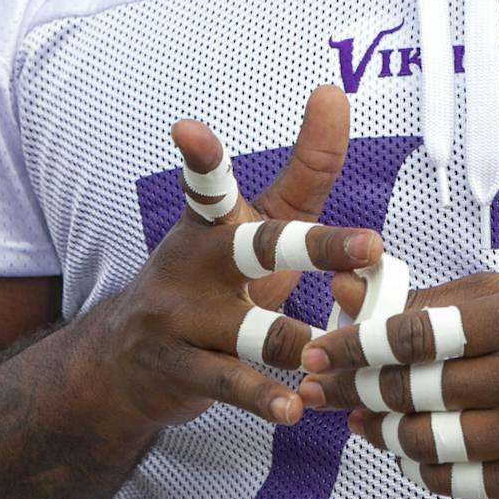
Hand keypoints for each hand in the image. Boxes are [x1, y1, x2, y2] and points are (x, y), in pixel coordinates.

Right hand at [99, 86, 382, 433]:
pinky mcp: (178, 371)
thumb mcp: (258, 222)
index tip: (185, 129)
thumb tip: (335, 91)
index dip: (199, 157)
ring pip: (247, 330)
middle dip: (316, 248)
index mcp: (211, 223)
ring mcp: (179, 320)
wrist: (126, 361)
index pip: (207, 183)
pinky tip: (295, 408)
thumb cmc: (216, 279)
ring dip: (293, 343)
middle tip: (371, 246)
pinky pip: (229, 385)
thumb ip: (305, 167)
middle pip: (256, 250)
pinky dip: (265, 398)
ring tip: (329, 354)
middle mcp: (191, 264)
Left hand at [295, 273, 498, 498]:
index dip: (361, 344)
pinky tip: (404, 452)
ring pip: (433, 442)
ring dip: (382, 434)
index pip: (423, 333)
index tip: (322, 349)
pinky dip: (421, 469)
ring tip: (361, 421)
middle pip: (420, 390)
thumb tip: (349, 290)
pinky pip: (461, 482)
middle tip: (324, 388)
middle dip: (358, 389)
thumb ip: (433, 298)